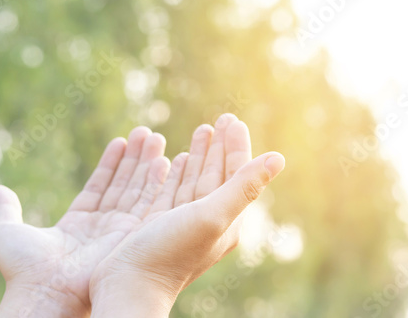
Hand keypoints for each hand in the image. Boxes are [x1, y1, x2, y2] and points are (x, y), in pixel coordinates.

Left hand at [0, 126, 169, 316]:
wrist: (46, 292)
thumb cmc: (25, 269)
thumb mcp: (7, 231)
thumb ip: (7, 208)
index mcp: (78, 222)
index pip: (99, 186)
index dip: (110, 163)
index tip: (121, 142)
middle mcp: (102, 225)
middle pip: (123, 184)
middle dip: (135, 159)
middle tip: (146, 133)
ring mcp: (119, 230)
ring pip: (137, 190)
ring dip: (147, 163)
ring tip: (155, 138)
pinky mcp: (131, 235)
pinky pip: (146, 203)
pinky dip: (154, 181)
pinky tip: (160, 160)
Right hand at [89, 114, 284, 316]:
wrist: (128, 286)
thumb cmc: (170, 253)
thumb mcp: (211, 216)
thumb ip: (244, 187)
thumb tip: (278, 158)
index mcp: (226, 219)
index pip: (236, 174)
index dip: (237, 146)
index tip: (233, 121)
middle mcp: (208, 220)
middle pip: (217, 174)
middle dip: (219, 146)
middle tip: (221, 119)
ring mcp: (183, 222)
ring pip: (196, 180)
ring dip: (200, 155)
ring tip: (202, 131)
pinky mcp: (160, 223)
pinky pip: (174, 190)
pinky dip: (178, 172)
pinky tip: (177, 160)